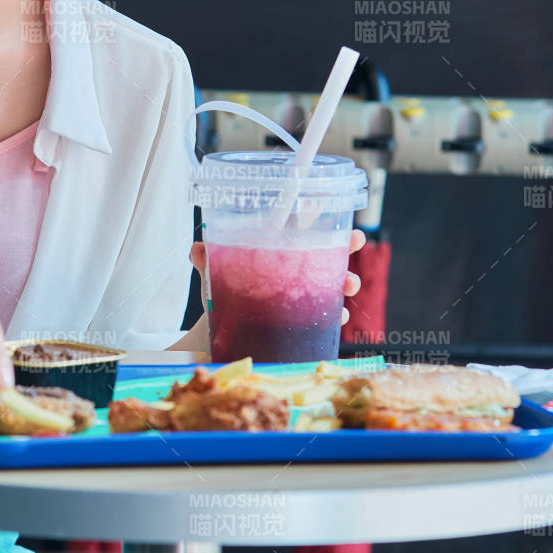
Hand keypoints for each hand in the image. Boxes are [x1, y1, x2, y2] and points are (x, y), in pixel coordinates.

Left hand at [188, 228, 367, 327]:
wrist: (223, 330)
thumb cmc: (226, 293)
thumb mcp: (216, 274)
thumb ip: (207, 261)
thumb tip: (197, 249)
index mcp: (278, 251)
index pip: (307, 230)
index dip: (328, 223)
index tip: (344, 224)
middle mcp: (296, 270)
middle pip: (329, 252)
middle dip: (347, 248)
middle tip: (355, 242)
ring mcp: (304, 295)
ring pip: (334, 284)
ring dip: (346, 282)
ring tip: (348, 285)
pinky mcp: (304, 320)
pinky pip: (326, 317)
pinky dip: (334, 316)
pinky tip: (339, 317)